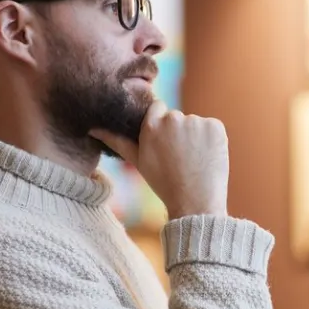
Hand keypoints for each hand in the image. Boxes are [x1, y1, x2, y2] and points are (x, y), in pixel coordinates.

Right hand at [91, 100, 229, 218]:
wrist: (195, 200)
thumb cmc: (164, 182)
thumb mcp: (138, 161)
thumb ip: (117, 140)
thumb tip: (93, 128)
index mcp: (151, 125)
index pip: (157, 108)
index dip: (163, 125)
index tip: (166, 141)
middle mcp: (173, 119)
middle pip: (177, 118)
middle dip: (179, 133)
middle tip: (181, 157)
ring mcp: (196, 122)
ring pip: (195, 124)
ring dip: (196, 137)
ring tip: (194, 160)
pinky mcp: (215, 126)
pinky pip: (212, 128)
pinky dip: (211, 139)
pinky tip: (207, 156)